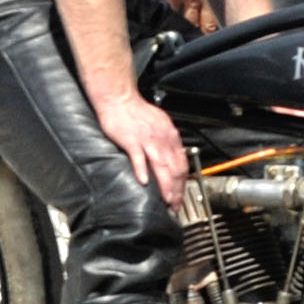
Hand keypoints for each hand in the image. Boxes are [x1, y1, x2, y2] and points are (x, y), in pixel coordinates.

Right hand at [94, 86, 190, 207]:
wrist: (119, 98)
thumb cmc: (136, 112)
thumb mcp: (160, 125)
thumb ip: (167, 142)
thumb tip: (173, 157)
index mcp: (170, 136)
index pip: (182, 164)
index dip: (183, 183)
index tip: (181, 196)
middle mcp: (162, 139)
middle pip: (175, 168)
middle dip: (177, 190)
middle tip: (176, 205)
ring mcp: (147, 140)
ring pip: (161, 166)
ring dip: (166, 185)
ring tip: (167, 200)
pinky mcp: (131, 140)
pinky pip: (139, 157)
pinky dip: (142, 170)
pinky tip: (144, 182)